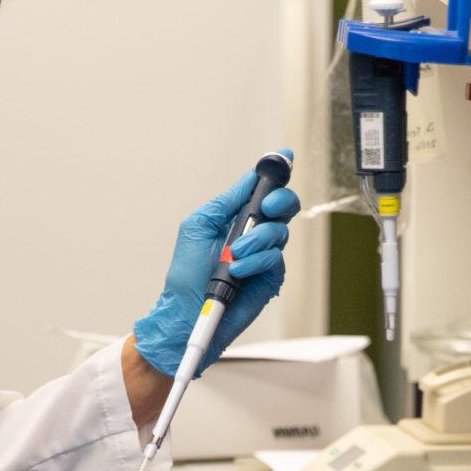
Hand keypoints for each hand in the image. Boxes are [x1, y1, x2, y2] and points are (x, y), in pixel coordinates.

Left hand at [131, 159, 299, 376]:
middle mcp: (253, 234)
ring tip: (234, 255)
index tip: (284, 157)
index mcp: (235, 218)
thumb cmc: (186, 274)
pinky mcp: (270, 277)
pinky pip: (275, 258)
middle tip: (266, 208)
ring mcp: (264, 255)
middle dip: (279, 201)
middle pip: (283, 206)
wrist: (187, 312)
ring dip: (256, 240)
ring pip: (280, 232)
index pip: (261, 191)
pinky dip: (256, 261)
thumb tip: (249, 179)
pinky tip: (238, 271)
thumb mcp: (199, 226)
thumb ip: (225, 202)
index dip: (275, 174)